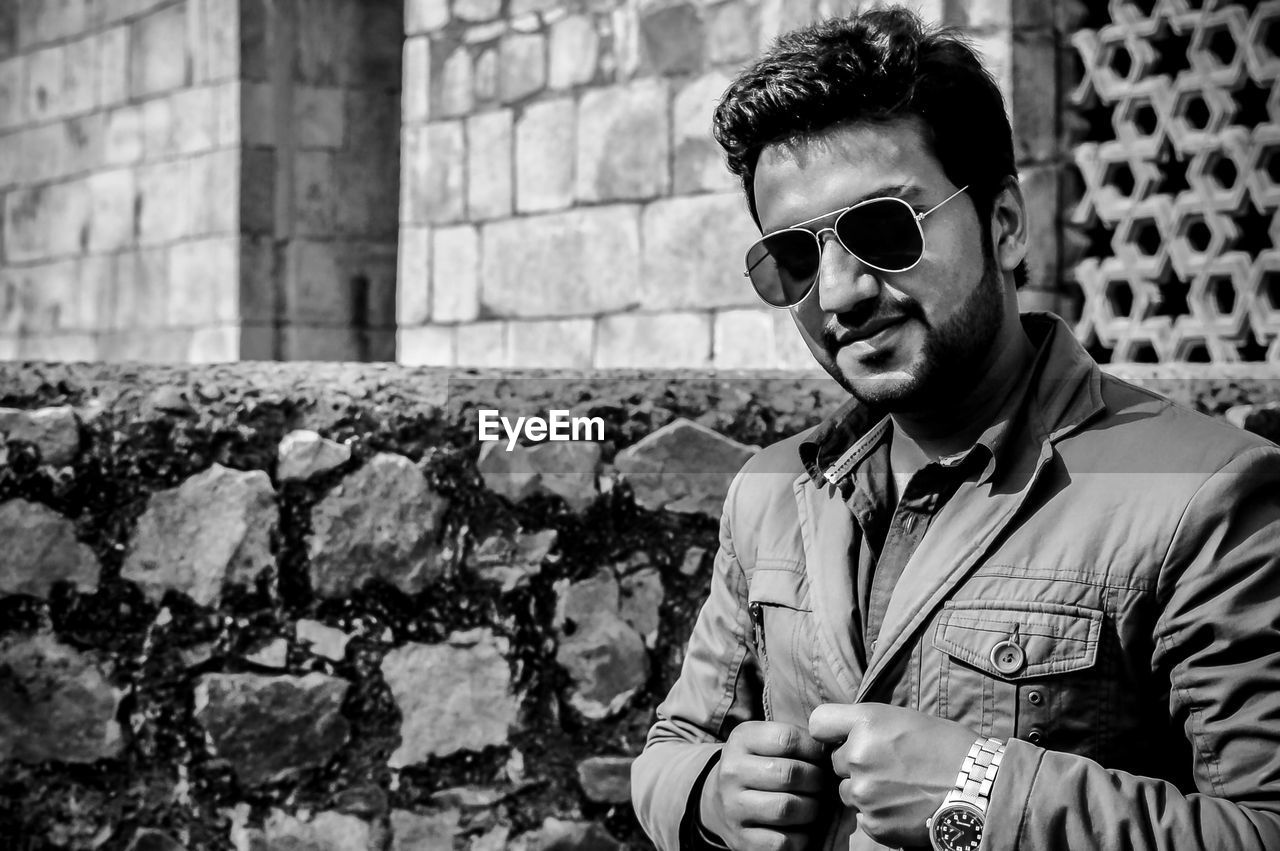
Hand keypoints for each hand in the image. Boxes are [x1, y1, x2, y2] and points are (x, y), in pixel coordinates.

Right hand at [701, 720, 829, 850]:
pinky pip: (782, 842)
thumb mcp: (767, 743)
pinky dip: (801, 838)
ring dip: (811, 809)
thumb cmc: (760, 767)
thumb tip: (837, 748)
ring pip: (787, 808)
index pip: (787, 739)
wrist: (721, 801)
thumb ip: (798, 741)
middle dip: (817, 781)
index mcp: (741, 740)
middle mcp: (731, 772)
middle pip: (790, 774)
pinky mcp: (740, 839)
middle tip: (822, 785)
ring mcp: (733, 807)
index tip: (824, 758)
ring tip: (813, 806)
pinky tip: (801, 828)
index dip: (815, 749)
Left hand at [808, 703, 977, 847]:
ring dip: (866, 791)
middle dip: (855, 764)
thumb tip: (844, 734)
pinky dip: (879, 814)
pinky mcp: (873, 823)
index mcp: (866, 721)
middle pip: (836, 762)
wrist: (981, 788)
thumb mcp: (904, 719)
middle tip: (890, 766)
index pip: (818, 723)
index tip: (841, 738)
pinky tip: (905, 806)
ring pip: (848, 791)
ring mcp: (863, 792)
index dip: (830, 732)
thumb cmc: (949, 747)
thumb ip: (868, 725)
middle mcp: (857, 755)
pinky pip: (863, 817)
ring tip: (901, 788)